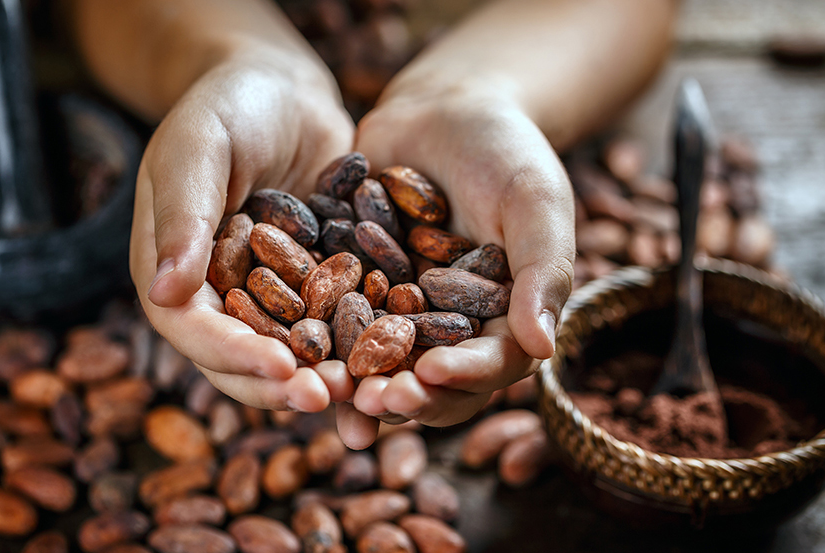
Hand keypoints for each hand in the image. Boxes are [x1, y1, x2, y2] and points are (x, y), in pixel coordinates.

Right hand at [129, 50, 355, 412]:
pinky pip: (332, 325)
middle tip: (332, 398)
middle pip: (241, 358)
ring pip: (291, 353)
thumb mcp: (199, 146)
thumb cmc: (228, 104)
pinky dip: (358, 346)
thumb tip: (165, 294)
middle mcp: (218, 295)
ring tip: (365, 392)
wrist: (282, 86)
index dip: (233, 355)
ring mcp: (269, 295)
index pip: (193, 329)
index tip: (281, 371)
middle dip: (283, 384)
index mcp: (174, 270)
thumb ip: (184, 214)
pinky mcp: (315, 286)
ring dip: (324, 378)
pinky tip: (395, 360)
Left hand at [338, 87, 575, 446]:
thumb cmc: (506, 151)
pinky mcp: (350, 288)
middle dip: (399, 394)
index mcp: (500, 321)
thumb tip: (544, 349)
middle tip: (368, 402)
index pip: (487, 365)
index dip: (462, 377)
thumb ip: (544, 272)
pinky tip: (281, 340)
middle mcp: (445, 329)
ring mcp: (394, 311)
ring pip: (372, 361)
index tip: (432, 375)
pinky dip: (307, 332)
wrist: (444, 107)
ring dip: (349, 381)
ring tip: (322, 388)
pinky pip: (327, 317)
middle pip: (425, 379)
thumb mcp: (536, 202)